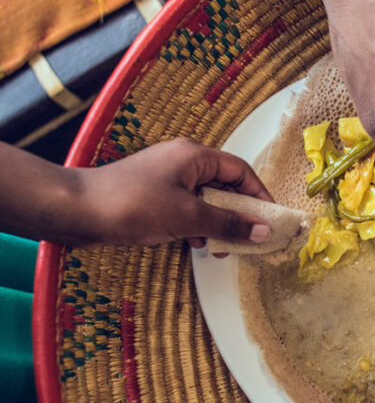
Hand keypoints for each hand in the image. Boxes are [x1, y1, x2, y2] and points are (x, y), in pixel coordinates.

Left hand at [75, 138, 272, 247]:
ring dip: (217, 222)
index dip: (260, 195)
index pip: (241, 171)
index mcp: (195, 156)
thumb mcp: (188, 217)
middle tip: (248, 238)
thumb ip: (228, 223)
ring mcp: (167, 178)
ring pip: (206, 199)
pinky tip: (195, 243)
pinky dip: (196, 224)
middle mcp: (183, 161)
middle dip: (238, 214)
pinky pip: (187, 207)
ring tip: (220, 246)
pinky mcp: (153, 194)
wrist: (76, 211)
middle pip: (225, 185)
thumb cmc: (131, 205)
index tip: (270, 220)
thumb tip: (263, 230)